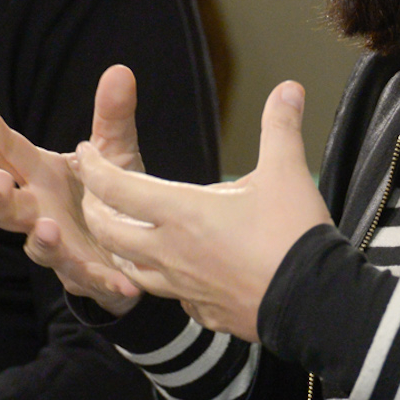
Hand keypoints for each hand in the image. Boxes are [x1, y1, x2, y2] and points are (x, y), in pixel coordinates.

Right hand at [0, 65, 147, 313]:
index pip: (8, 152)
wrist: (131, 248)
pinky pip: (94, 282)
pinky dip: (108, 285)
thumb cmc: (109, 196)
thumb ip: (113, 118)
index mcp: (42, 178)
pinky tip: (125, 284)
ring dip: (40, 240)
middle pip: (4, 208)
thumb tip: (121, 70)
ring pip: (39, 248)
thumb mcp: (115, 153)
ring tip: (47, 228)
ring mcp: (62, 248)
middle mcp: (41, 213)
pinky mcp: (91, 277)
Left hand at [77, 81, 330, 340]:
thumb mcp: (286, 172)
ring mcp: (185, 287)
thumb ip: (280, 126)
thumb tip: (289, 88)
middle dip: (94, 210)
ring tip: (123, 236)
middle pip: (109, 233)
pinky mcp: (204, 312)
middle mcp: (172, 252)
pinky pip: (173, 296)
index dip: (94, 167)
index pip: (116, 187)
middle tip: (94, 195)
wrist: (315, 302)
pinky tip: (179, 275)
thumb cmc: (293, 236)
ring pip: (134, 269)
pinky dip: (166, 281)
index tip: (84, 152)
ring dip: (120, 250)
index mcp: (182, 213)